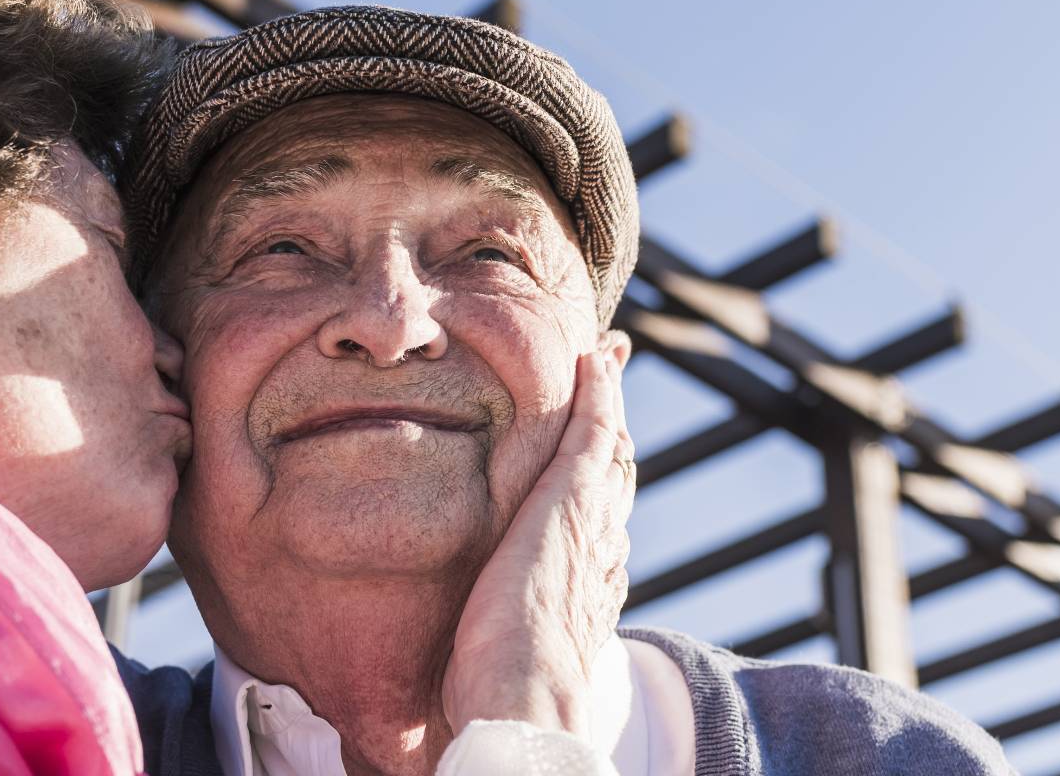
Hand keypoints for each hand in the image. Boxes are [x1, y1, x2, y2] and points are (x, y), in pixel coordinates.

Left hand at [442, 337, 634, 735]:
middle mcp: (601, 552)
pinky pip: (594, 432)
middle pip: (612, 476)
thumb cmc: (494, 697)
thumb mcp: (493, 656)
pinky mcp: (572, 501)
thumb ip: (485, 640)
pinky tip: (593, 361)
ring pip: (609, 448)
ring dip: (609, 399)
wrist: (523, 699)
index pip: (593, 522)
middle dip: (612, 430)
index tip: (591, 459)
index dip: (595, 486)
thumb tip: (446, 666)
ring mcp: (591, 523)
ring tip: (605, 360)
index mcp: (583, 586)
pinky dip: (599, 393)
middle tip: (610, 383)